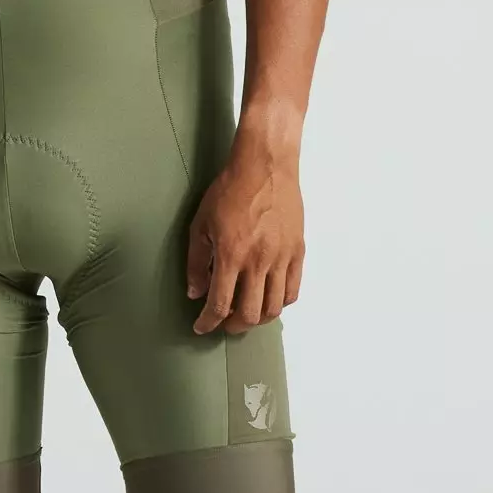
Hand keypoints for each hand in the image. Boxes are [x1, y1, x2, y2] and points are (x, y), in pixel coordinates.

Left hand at [184, 143, 304, 335]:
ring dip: (256, 319)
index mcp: (231, 255)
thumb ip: (196, 262)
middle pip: (249, 315)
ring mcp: (282, 258)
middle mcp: (259, 262)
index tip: (201, 327)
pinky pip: (292, 291)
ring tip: (245, 314)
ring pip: (273, 308)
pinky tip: (267, 299)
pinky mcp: (297, 251)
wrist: (265, 166)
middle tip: (222, 323)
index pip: (219, 305)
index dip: (208, 323)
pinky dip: (279, 303)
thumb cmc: (230, 190)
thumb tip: (196, 292)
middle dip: (232, 326)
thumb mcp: (200, 224)